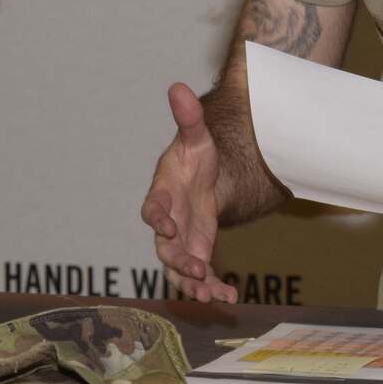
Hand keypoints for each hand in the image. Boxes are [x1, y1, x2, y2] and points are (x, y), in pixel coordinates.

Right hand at [139, 82, 236, 303]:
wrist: (206, 178)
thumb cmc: (195, 157)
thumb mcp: (196, 137)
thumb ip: (187, 118)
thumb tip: (178, 87)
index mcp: (163, 194)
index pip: (152, 208)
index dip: (157, 217)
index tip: (165, 226)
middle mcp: (167, 222)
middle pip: (164, 246)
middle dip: (178, 260)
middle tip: (196, 269)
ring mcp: (181, 241)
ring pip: (179, 268)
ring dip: (192, 282)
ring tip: (209, 295)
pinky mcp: (196, 253)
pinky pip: (199, 275)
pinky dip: (211, 287)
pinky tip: (230, 297)